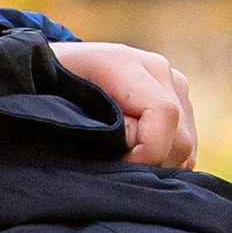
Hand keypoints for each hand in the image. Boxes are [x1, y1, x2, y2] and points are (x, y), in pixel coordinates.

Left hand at [55, 39, 195, 168]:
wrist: (52, 73)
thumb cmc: (45, 90)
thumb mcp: (54, 107)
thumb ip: (94, 126)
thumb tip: (130, 144)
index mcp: (126, 63)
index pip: (163, 115)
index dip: (145, 153)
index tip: (114, 167)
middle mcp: (159, 71)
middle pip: (179, 138)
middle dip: (147, 165)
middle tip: (110, 169)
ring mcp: (174, 86)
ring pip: (186, 148)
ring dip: (155, 166)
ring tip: (117, 162)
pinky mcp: (181, 103)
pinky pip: (186, 150)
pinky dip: (162, 164)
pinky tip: (132, 161)